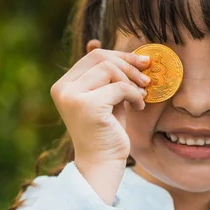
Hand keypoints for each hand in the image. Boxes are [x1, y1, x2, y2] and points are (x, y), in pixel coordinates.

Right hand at [50, 49, 150, 202]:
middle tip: (147, 78)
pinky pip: (119, 87)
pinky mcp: (87, 106)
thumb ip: (109, 75)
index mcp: (64, 85)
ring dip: (132, 81)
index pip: (94, 56)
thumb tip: (118, 47)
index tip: (143, 62)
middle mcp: (63, 89)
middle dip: (129, 65)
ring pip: (110, 70)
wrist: (102, 163)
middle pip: (101, 58)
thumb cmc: (107, 130)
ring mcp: (72, 97)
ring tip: (140, 96)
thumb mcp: (108, 97)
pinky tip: (137, 106)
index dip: (121, 56)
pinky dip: (134, 95)